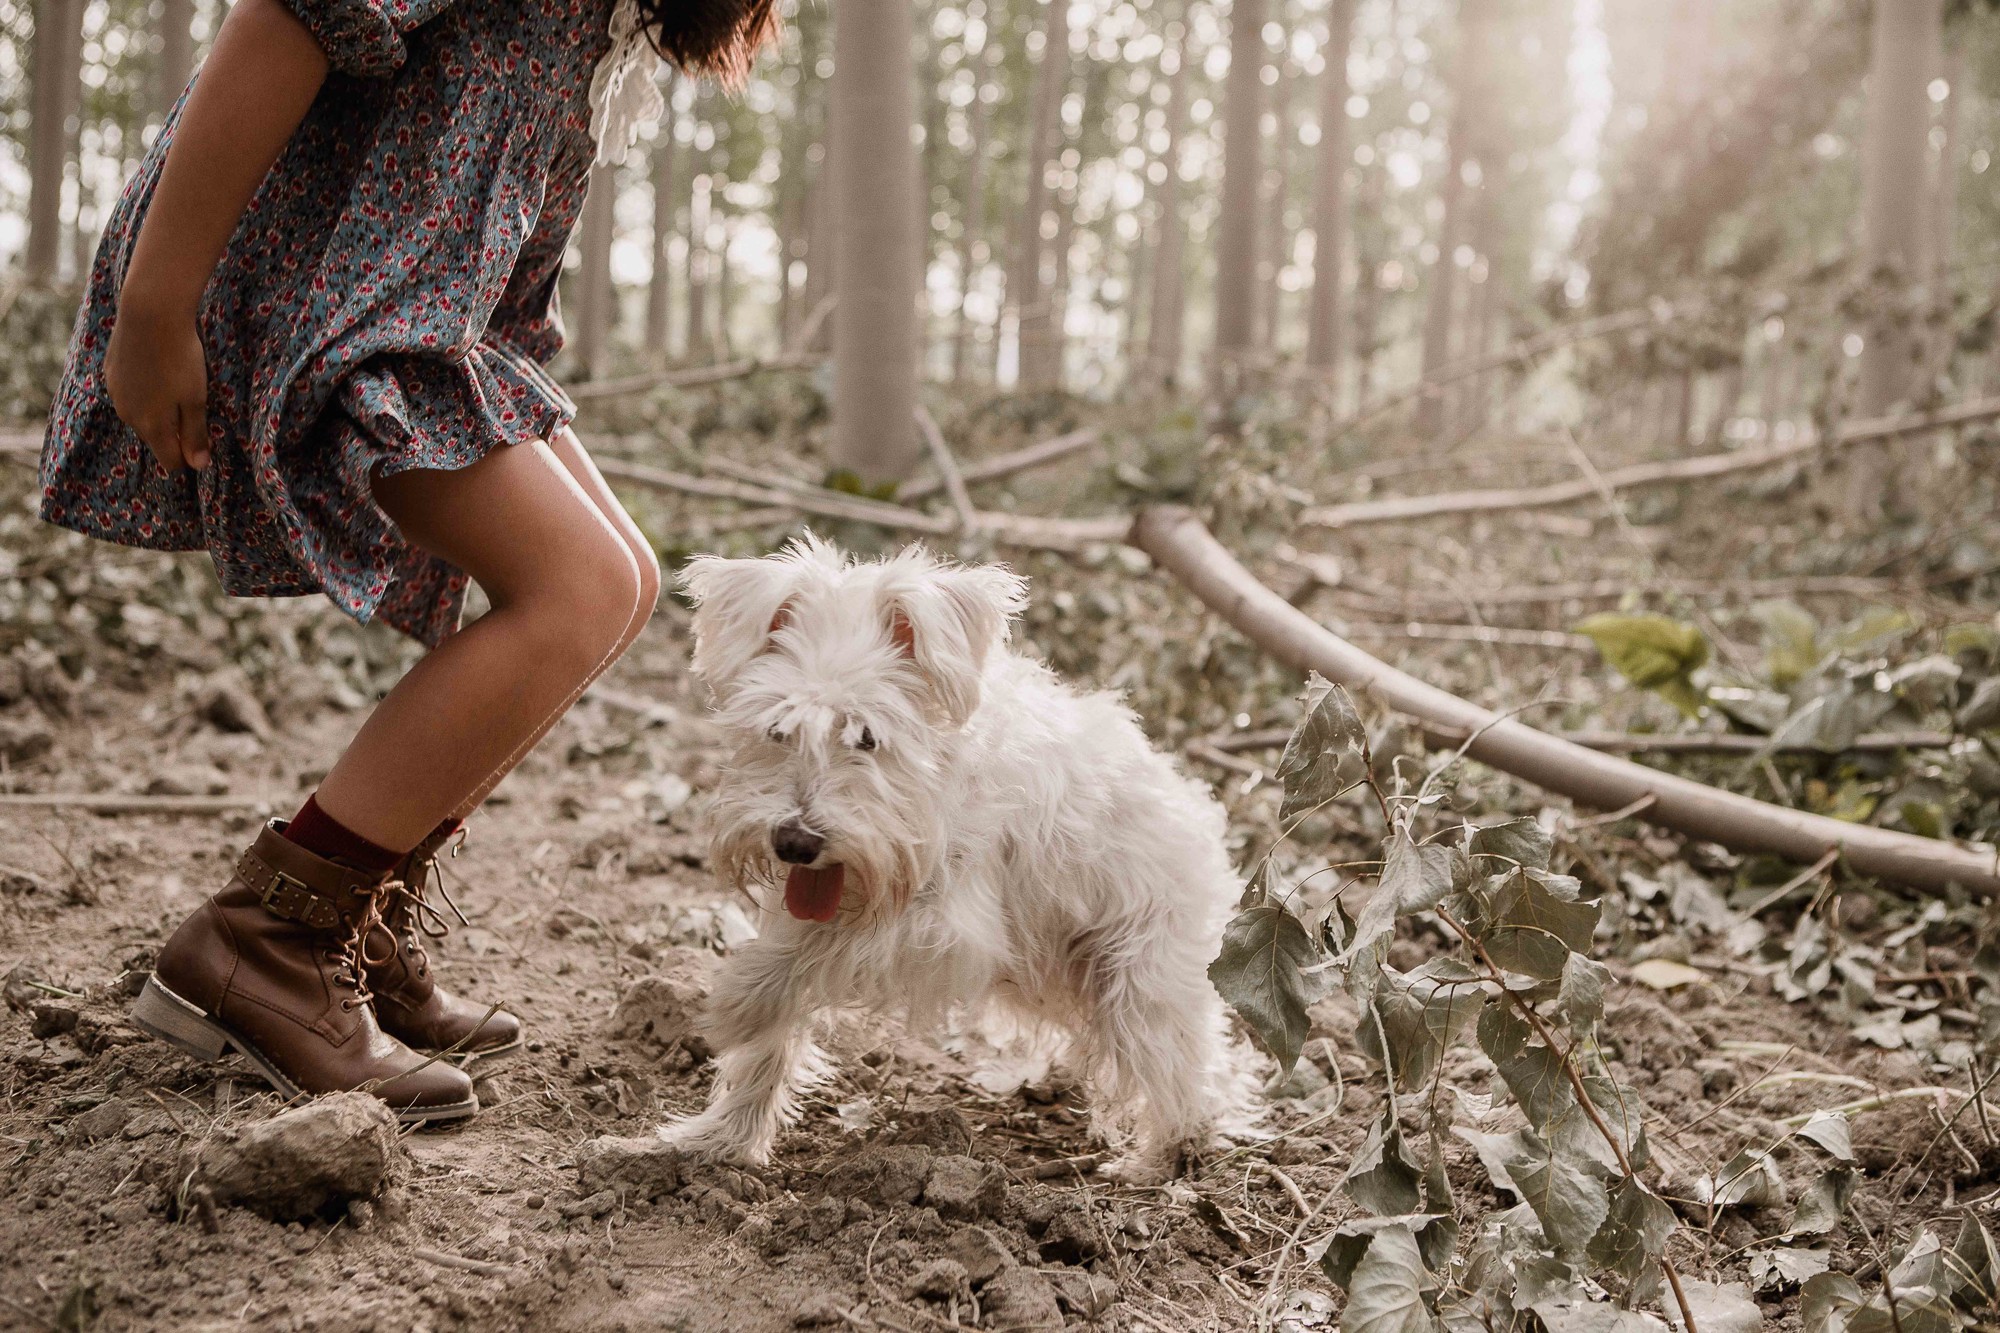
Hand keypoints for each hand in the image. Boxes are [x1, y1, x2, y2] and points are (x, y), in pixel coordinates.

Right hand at [104, 296, 210, 472]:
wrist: (149, 313)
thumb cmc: (179, 357)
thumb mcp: (195, 398)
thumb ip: (195, 433)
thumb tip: (198, 466)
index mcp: (151, 426)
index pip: (169, 460)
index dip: (188, 459)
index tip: (203, 447)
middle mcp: (128, 415)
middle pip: (155, 439)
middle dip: (174, 436)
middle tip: (196, 415)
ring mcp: (115, 392)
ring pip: (141, 416)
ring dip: (159, 413)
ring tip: (178, 391)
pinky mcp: (111, 372)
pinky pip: (131, 394)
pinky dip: (146, 393)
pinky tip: (158, 375)